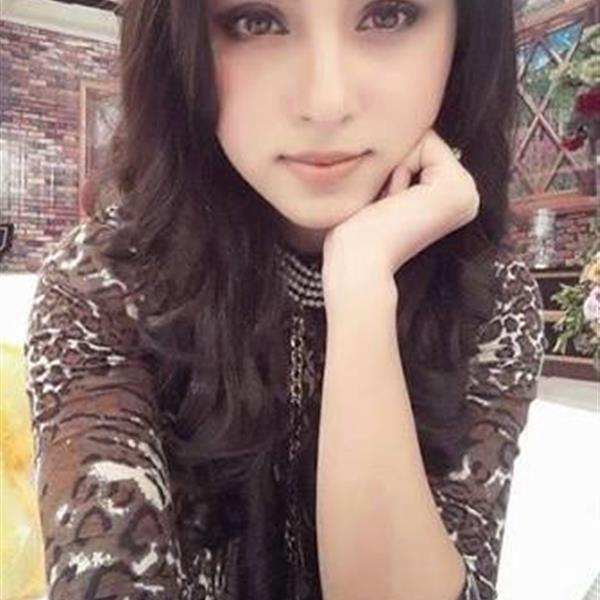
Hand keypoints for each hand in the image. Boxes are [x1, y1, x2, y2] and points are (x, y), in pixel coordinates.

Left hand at [321, 129, 479, 304]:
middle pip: (421, 141)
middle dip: (393, 166)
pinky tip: (393, 202)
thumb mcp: (382, 191)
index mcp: (450, 199)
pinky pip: (424, 142)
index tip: (382, 205)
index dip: (391, 166)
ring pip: (422, 140)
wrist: (358, 262)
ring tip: (387, 206)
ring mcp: (467, 193)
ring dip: (393, 168)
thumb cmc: (358, 234)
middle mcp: (466, 196)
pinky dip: (399, 167)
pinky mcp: (457, 188)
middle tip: (383, 206)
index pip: (419, 147)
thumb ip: (398, 164)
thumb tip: (397, 128)